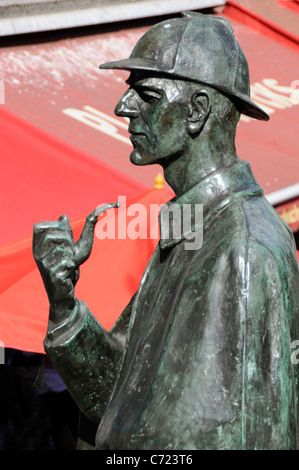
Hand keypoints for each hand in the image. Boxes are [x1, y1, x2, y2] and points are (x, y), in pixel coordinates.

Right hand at [33, 202, 119, 323]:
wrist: (66, 292)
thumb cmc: (68, 268)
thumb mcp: (71, 247)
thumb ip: (68, 231)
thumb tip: (63, 216)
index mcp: (37, 245)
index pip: (43, 226)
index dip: (59, 230)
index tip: (65, 241)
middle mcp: (37, 254)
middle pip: (57, 235)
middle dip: (68, 243)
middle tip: (67, 255)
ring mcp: (43, 265)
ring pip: (64, 249)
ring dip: (71, 256)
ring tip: (67, 265)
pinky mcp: (52, 275)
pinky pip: (68, 262)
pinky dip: (73, 266)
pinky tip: (68, 273)